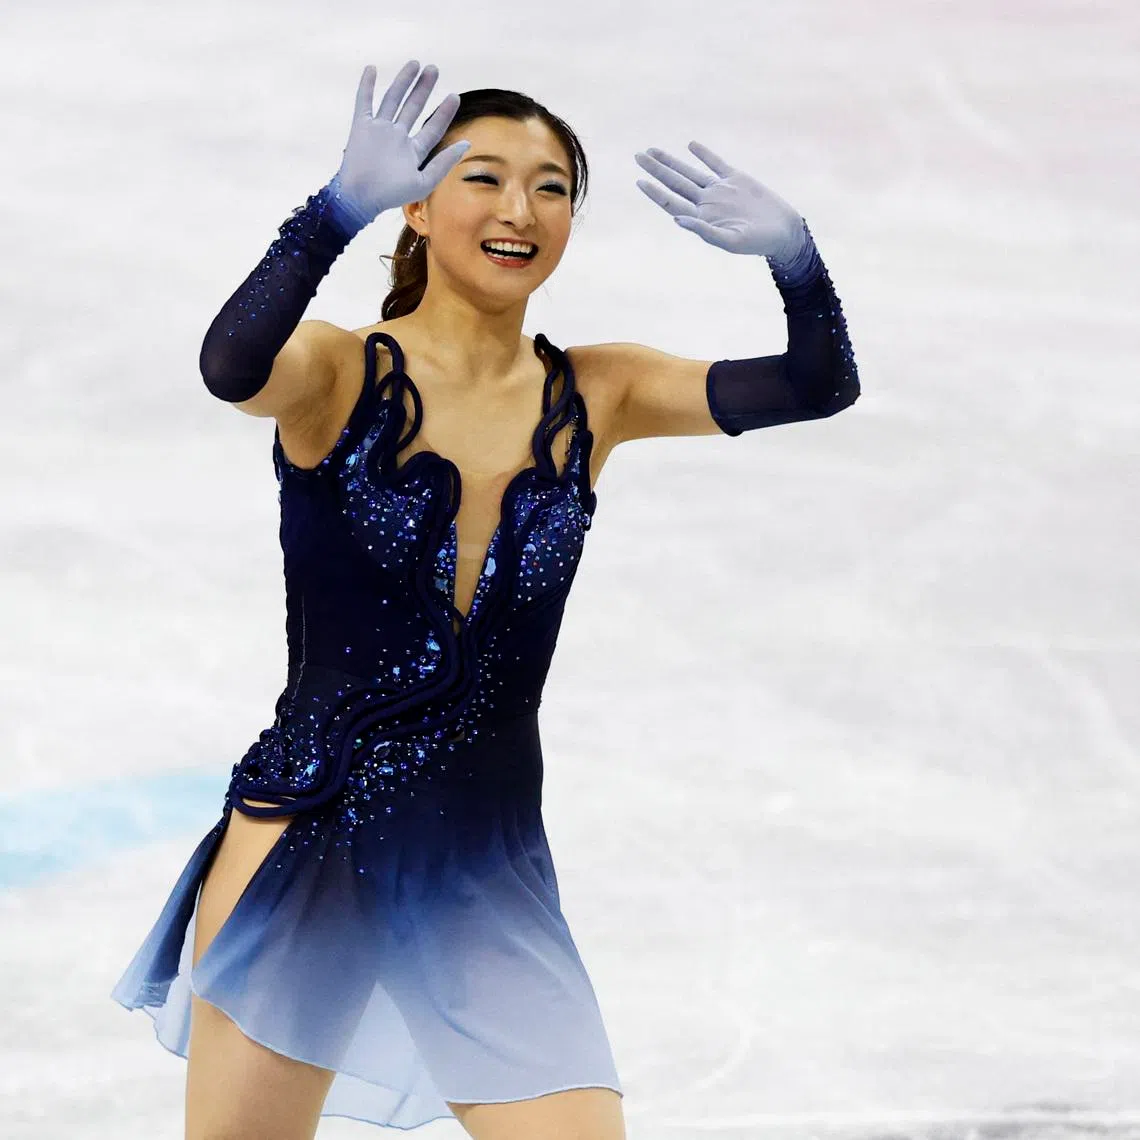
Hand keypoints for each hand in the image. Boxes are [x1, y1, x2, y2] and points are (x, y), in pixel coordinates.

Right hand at [331, 60, 471, 227]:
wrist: (359, 197)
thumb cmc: (392, 194)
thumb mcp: (424, 182)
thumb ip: (444, 163)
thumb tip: (466, 144)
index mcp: (413, 151)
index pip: (432, 128)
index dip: (444, 112)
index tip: (454, 96)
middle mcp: (397, 137)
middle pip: (413, 107)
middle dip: (423, 88)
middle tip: (434, 69)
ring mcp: (379, 130)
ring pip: (393, 99)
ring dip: (403, 81)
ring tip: (415, 63)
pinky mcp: (361, 127)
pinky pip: (364, 102)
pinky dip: (367, 86)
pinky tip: (372, 69)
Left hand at [634, 141, 805, 261]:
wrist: (782, 231)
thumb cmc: (756, 242)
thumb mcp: (729, 240)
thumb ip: (703, 231)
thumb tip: (677, 219)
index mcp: (701, 218)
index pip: (671, 202)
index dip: (654, 192)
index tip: (639, 181)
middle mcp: (706, 203)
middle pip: (675, 183)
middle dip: (656, 170)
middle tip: (637, 156)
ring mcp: (720, 190)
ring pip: (689, 172)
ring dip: (672, 161)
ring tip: (652, 151)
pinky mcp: (736, 178)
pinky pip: (716, 163)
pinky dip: (704, 154)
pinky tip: (691, 145)